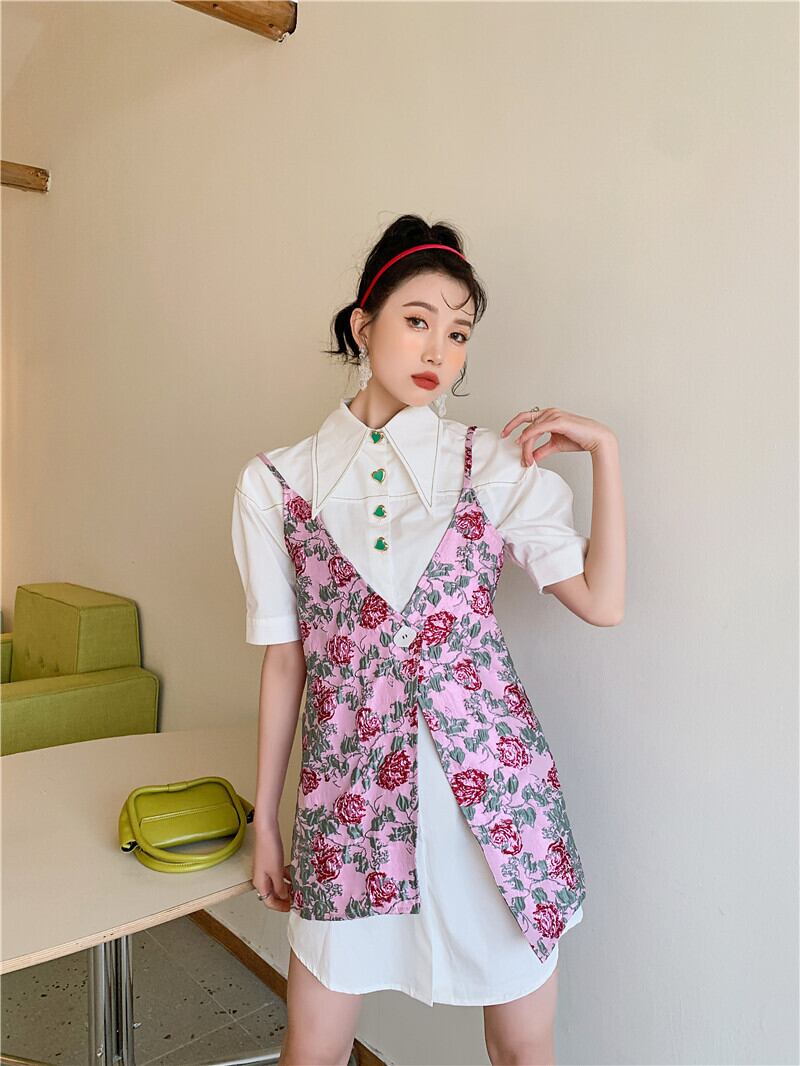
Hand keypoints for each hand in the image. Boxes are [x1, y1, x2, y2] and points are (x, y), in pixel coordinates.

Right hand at [252, 821, 291, 911]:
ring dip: (286, 887)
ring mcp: (265, 870)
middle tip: (297, 899)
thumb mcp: (276, 872)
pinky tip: (294, 876)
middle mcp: (261, 878)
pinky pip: (278, 875)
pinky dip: (286, 878)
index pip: (269, 902)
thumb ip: (280, 887)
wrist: (267, 831)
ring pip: (276, 884)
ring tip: (298, 888)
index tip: (292, 907)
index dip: (280, 906)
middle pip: (272, 894)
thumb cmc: (269, 850)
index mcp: (260, 883)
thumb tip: (284, 896)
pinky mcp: (270, 863)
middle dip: (285, 898)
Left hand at [500, 408, 614, 464]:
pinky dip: (529, 435)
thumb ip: (542, 450)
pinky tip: (523, 443)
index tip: (505, 434)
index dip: (513, 425)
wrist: (595, 439)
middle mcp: (549, 412)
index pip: (526, 418)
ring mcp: (553, 415)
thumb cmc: (578, 439)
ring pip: (531, 429)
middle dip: (516, 436)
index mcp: (548, 415)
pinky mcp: (558, 421)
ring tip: (526, 459)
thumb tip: (532, 457)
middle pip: (526, 423)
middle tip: (510, 446)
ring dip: (526, 445)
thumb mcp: (555, 445)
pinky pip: (538, 428)